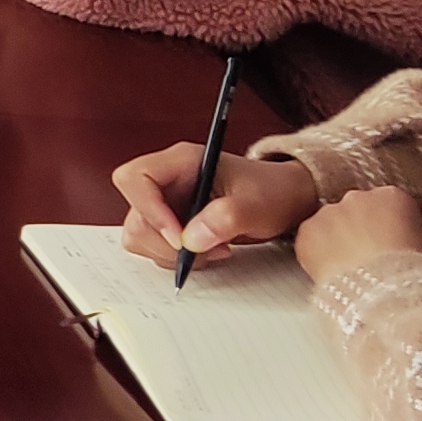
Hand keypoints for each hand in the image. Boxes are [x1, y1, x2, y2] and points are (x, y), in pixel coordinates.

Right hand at [111, 144, 320, 268]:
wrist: (286, 200)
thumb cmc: (273, 191)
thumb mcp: (256, 203)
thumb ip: (225, 218)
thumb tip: (191, 240)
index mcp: (181, 161)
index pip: (135, 179)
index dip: (149, 210)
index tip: (179, 237)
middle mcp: (166, 180)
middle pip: (135, 214)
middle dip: (164, 242)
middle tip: (200, 249)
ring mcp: (166, 203)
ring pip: (139, 235)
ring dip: (169, 253)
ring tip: (208, 251)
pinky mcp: (170, 223)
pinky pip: (154, 247)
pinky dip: (176, 258)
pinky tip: (206, 253)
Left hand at [295, 184, 421, 283]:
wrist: (389, 298)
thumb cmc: (417, 278)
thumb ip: (418, 237)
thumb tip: (415, 245)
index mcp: (393, 197)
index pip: (385, 205)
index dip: (385, 229)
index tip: (385, 246)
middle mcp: (358, 197)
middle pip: (354, 211)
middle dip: (357, 231)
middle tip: (364, 261)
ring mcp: (330, 212)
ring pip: (329, 224)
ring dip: (334, 241)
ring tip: (347, 271)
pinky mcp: (308, 232)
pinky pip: (308, 240)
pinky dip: (314, 254)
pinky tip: (330, 273)